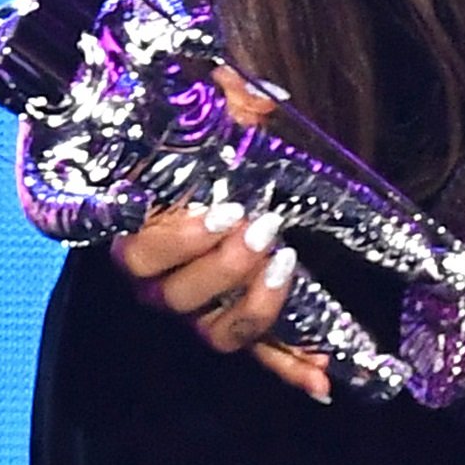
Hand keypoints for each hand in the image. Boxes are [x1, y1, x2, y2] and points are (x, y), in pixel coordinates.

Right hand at [99, 71, 331, 404]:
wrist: (205, 182)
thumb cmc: (196, 149)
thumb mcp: (209, 114)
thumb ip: (221, 95)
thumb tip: (245, 85)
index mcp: (138, 235)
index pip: (140, 252)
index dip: (180, 239)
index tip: (221, 211)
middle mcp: (158, 284)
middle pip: (177, 296)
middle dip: (225, 265)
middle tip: (265, 225)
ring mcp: (197, 311)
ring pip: (214, 332)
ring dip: (254, 306)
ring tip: (286, 263)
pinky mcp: (234, 325)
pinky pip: (259, 356)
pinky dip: (291, 369)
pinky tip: (325, 380)